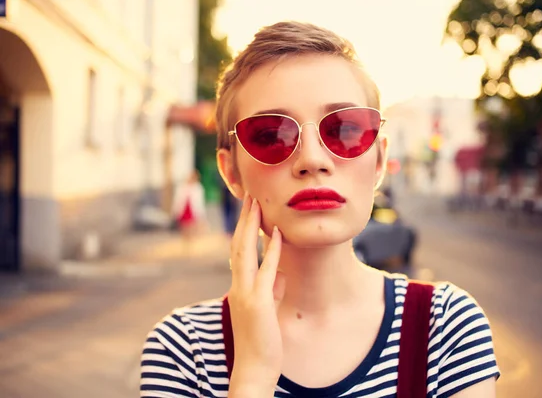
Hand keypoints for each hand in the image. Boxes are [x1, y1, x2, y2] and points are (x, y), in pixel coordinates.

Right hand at [227, 193, 285, 394]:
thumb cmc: (261, 343)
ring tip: (256, 204)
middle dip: (243, 220)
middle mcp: (238, 287)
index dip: (243, 229)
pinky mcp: (258, 304)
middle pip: (237, 245)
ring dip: (251, 226)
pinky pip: (265, 272)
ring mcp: (246, 295)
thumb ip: (271, 291)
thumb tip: (279, 275)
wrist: (253, 370)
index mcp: (238, 288)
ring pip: (244, 252)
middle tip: (249, 196)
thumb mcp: (266, 311)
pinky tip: (277, 233)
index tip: (250, 210)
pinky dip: (271, 251)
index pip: (238, 252)